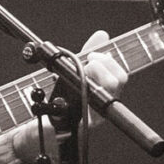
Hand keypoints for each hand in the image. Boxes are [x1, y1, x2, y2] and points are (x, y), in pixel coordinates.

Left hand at [11, 30, 127, 163]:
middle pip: (116, 83)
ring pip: (104, 98)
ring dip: (89, 79)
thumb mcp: (74, 74)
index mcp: (105, 94)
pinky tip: (64, 96)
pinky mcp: (79, 129)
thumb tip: (102, 35)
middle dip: (99, 67)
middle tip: (84, 66)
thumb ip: (88, 55)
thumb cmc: (62, 101)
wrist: (44, 128)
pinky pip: (85, 117)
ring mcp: (94, 119)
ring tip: (75, 77)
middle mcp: (103, 108)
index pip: (120, 76)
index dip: (109, 62)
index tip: (93, 56)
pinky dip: (74, 103)